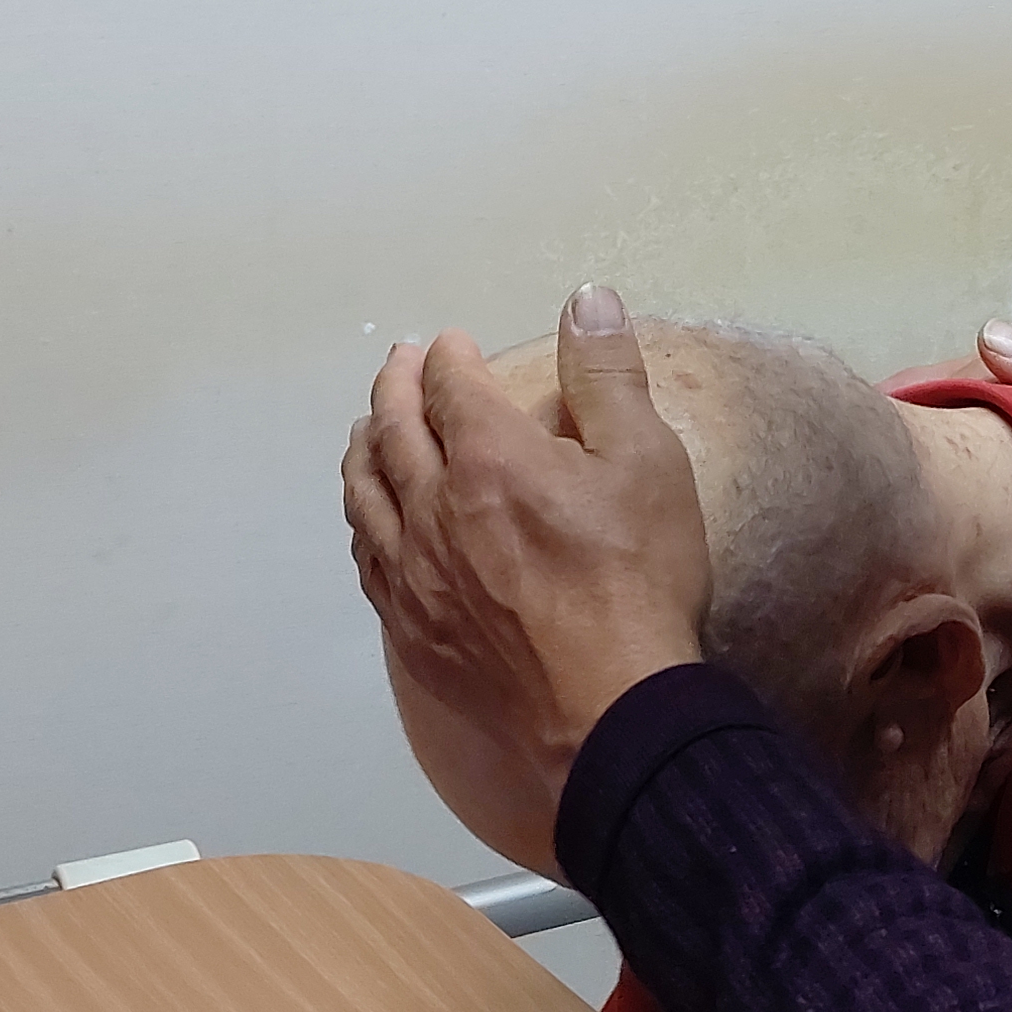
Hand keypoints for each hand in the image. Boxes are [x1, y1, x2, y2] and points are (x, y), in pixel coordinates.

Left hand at [342, 286, 710, 875]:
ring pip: (364, 493)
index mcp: (490, 456)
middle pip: (393, 429)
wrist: (607, 712)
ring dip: (363, 448)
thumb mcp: (648, 463)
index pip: (449, 385)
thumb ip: (609, 376)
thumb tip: (586, 299)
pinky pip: (368, 557)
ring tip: (368, 430)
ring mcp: (414, 572)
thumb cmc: (636, 583)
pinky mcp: (411, 628)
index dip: (448, 358)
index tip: (452, 345)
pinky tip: (372, 521)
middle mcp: (433, 506)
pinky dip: (364, 519)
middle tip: (399, 364)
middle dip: (395, 387)